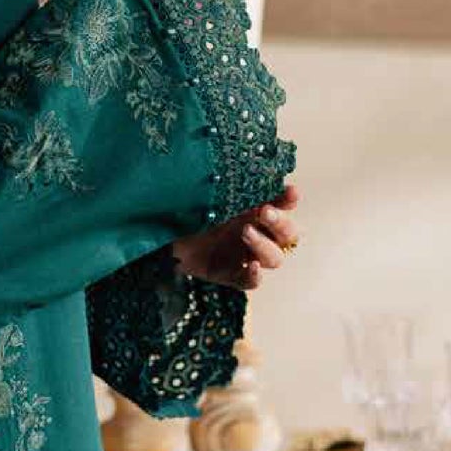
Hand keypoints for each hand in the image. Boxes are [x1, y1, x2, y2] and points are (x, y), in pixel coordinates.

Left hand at [171, 180, 301, 291]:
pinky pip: (251, 282)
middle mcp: (257, 234)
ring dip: (264, 246)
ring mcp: (245, 256)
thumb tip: (246, 167)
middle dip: (280, 223)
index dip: (290, 200)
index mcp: (254, 211)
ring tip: (246, 233)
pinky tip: (252, 267)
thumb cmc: (187, 208)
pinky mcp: (230, 276)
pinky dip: (255, 276)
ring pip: (274, 259)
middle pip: (288, 235)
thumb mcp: (208, 193)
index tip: (290, 191)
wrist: (160, 231)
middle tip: (264, 212)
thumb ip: (230, 186)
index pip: (284, 206)